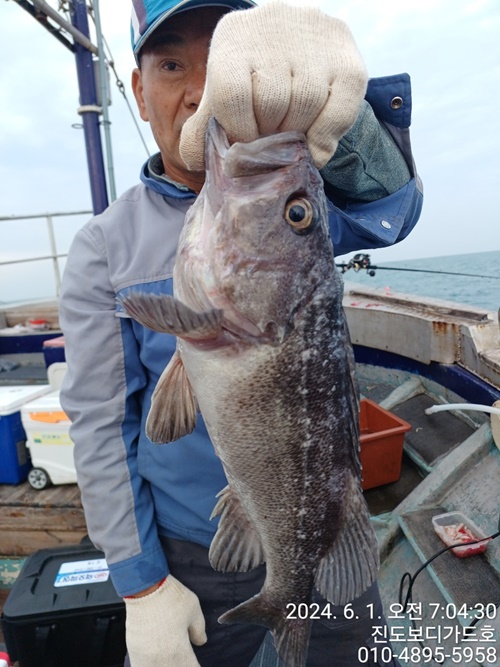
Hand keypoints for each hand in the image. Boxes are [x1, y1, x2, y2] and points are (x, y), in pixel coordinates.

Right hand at [124, 575, 206, 666]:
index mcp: (178, 652)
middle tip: (185, 659)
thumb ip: (199, 630)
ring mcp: (145, 656)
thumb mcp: (194, 611)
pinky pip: (141, 666)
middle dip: (181, 665)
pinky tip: (155, 662)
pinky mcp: (134, 649)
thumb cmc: (169, 597)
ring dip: (166, 666)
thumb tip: (201, 641)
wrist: (144, 587)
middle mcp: (161, 659)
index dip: (196, 666)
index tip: (197, 663)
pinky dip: (149, 665)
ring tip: (172, 659)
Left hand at [180, 0, 367, 169]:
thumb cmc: (252, 81)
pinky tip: (314, 145)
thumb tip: (191, 161)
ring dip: (297, 133)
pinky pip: (338, 114)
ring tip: (291, 132)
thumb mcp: (221, 98)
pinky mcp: (349, 61)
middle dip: (269, 131)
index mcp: (233, 35)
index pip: (233, 94)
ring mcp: (317, 40)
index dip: (240, 130)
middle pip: (271, 102)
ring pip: (305, 106)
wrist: (299, 47)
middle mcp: (275, 25)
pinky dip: (324, 139)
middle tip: (271, 134)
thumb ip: (203, 129)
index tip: (247, 139)